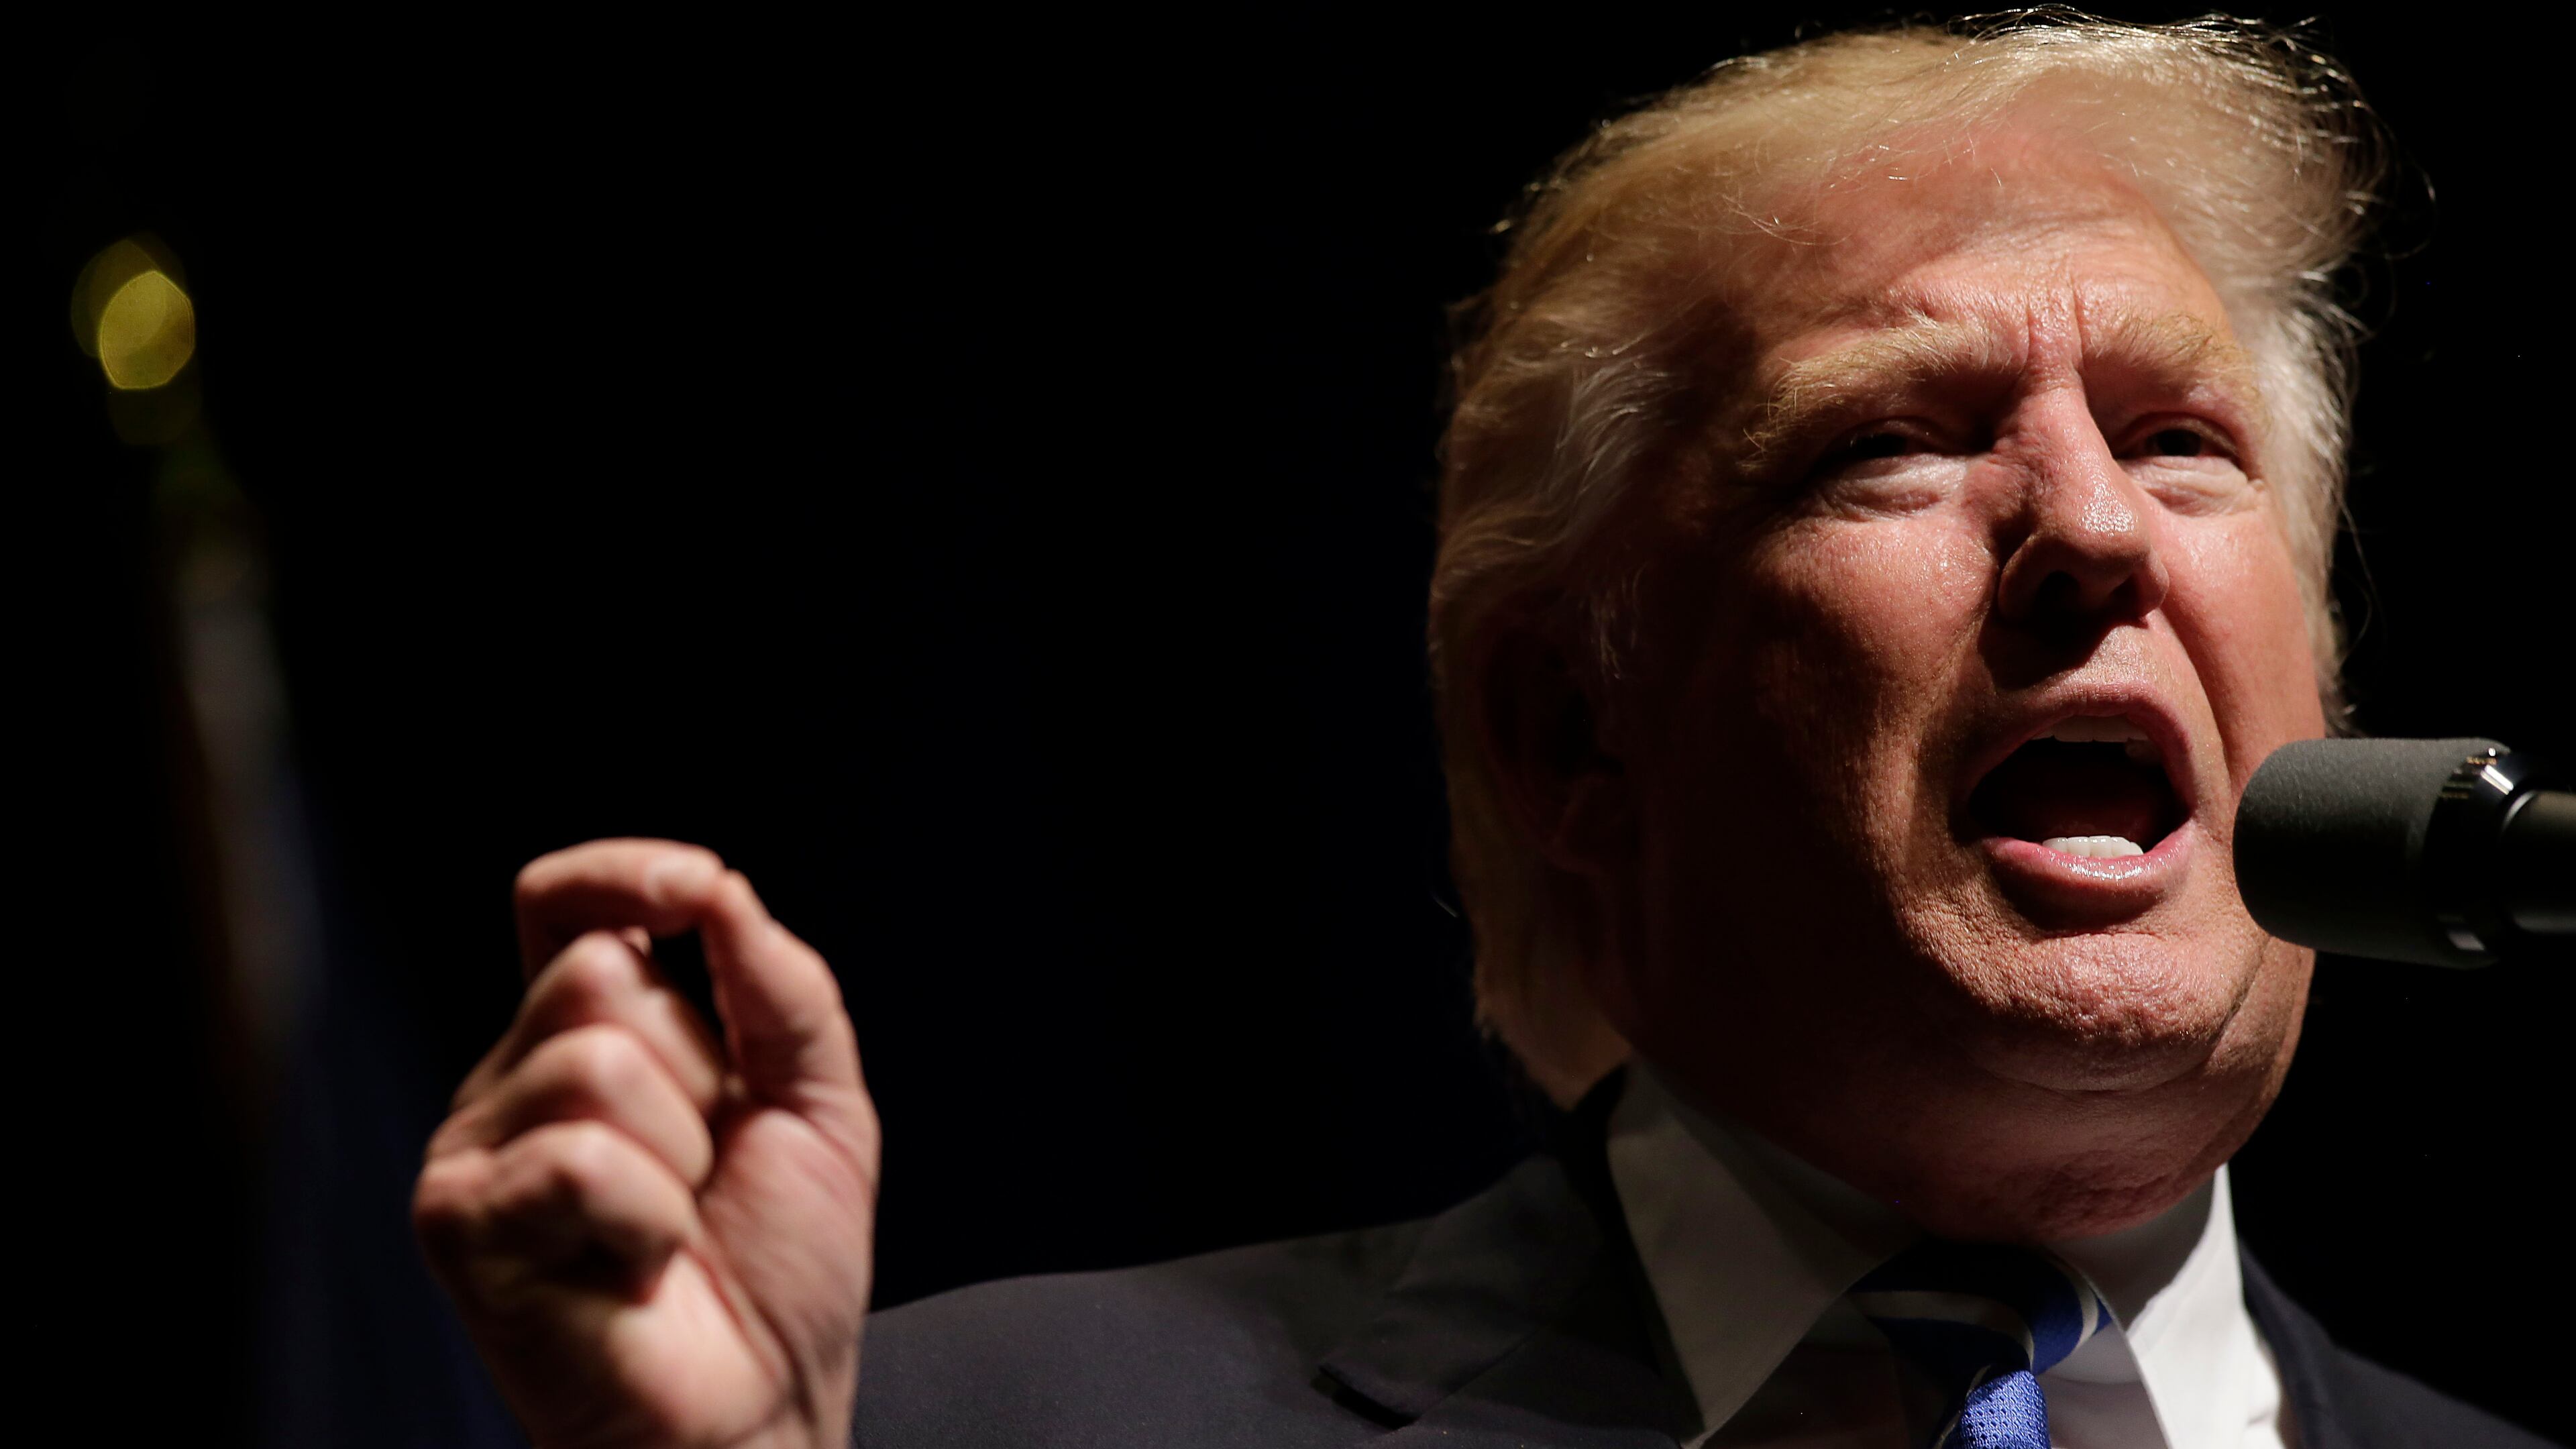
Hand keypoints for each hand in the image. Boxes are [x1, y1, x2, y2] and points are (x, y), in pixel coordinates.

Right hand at [415, 840, 878, 1448]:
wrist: (764, 1409)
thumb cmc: (783, 1271)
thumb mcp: (823, 1103)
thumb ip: (781, 986)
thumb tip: (718, 887)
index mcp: (595, 1038)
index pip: (562, 903)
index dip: (617, 871)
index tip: (692, 888)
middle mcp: (519, 1080)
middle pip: (600, 971)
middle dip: (698, 1068)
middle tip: (704, 1172)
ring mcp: (478, 1148)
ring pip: (595, 1061)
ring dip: (680, 1158)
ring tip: (671, 1231)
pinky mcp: (459, 1221)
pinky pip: (577, 1158)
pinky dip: (645, 1220)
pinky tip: (633, 1270)